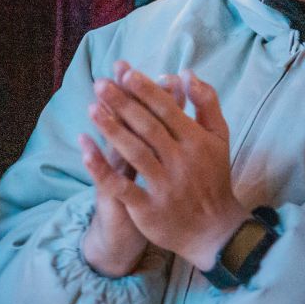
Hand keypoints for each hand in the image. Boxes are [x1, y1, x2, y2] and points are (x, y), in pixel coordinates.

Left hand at [87, 64, 248, 270]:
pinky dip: (102, 170)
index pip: (167, 111)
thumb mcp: (219, 138)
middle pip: (147, 128)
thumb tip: (187, 73)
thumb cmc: (213, 176)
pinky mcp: (149, 209)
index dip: (146, 91)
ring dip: (111, 130)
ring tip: (91, 109)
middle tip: (99, 83)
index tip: (125, 73)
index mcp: (196, 142)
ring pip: (135, 153)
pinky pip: (122, 188)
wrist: (214, 230)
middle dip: (123, 104)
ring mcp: (165, 186)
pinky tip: (85, 152)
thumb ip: (207, 103)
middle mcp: (181, 162)